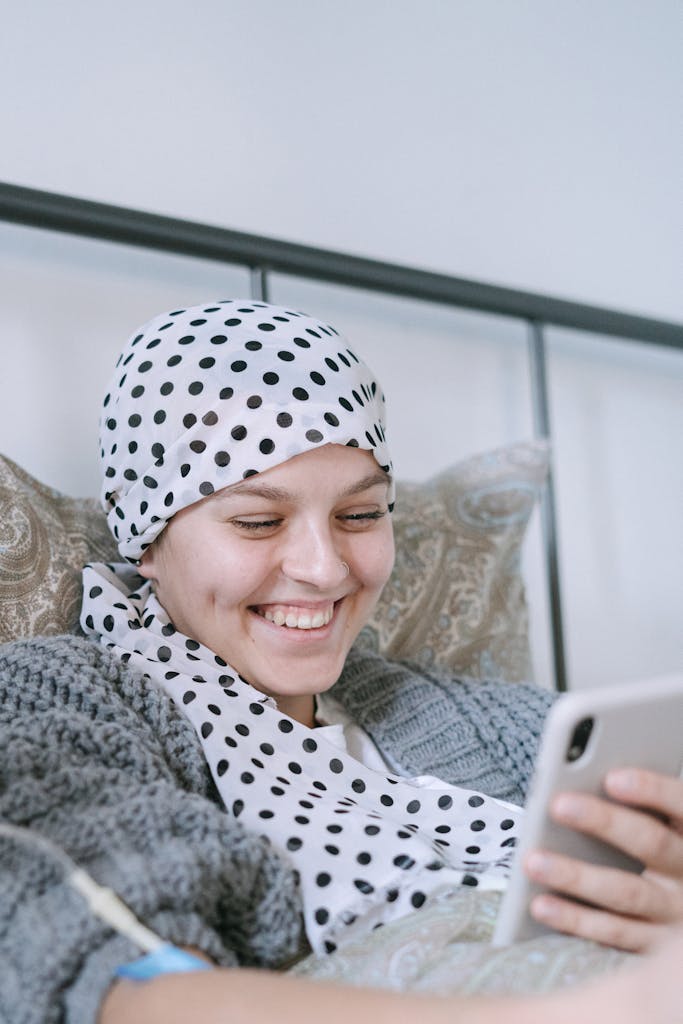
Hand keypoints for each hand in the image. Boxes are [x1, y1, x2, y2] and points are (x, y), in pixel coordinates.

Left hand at [524, 768, 682, 950]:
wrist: (682, 919)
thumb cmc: (663, 850)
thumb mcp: (665, 826)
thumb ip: (641, 806)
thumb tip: (588, 777)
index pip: (681, 804)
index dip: (651, 790)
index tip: (612, 778)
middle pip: (652, 843)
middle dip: (604, 822)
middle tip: (559, 805)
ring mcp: (674, 914)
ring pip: (626, 893)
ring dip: (576, 876)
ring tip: (534, 861)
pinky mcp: (654, 946)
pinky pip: (614, 932)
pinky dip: (575, 920)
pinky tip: (541, 905)